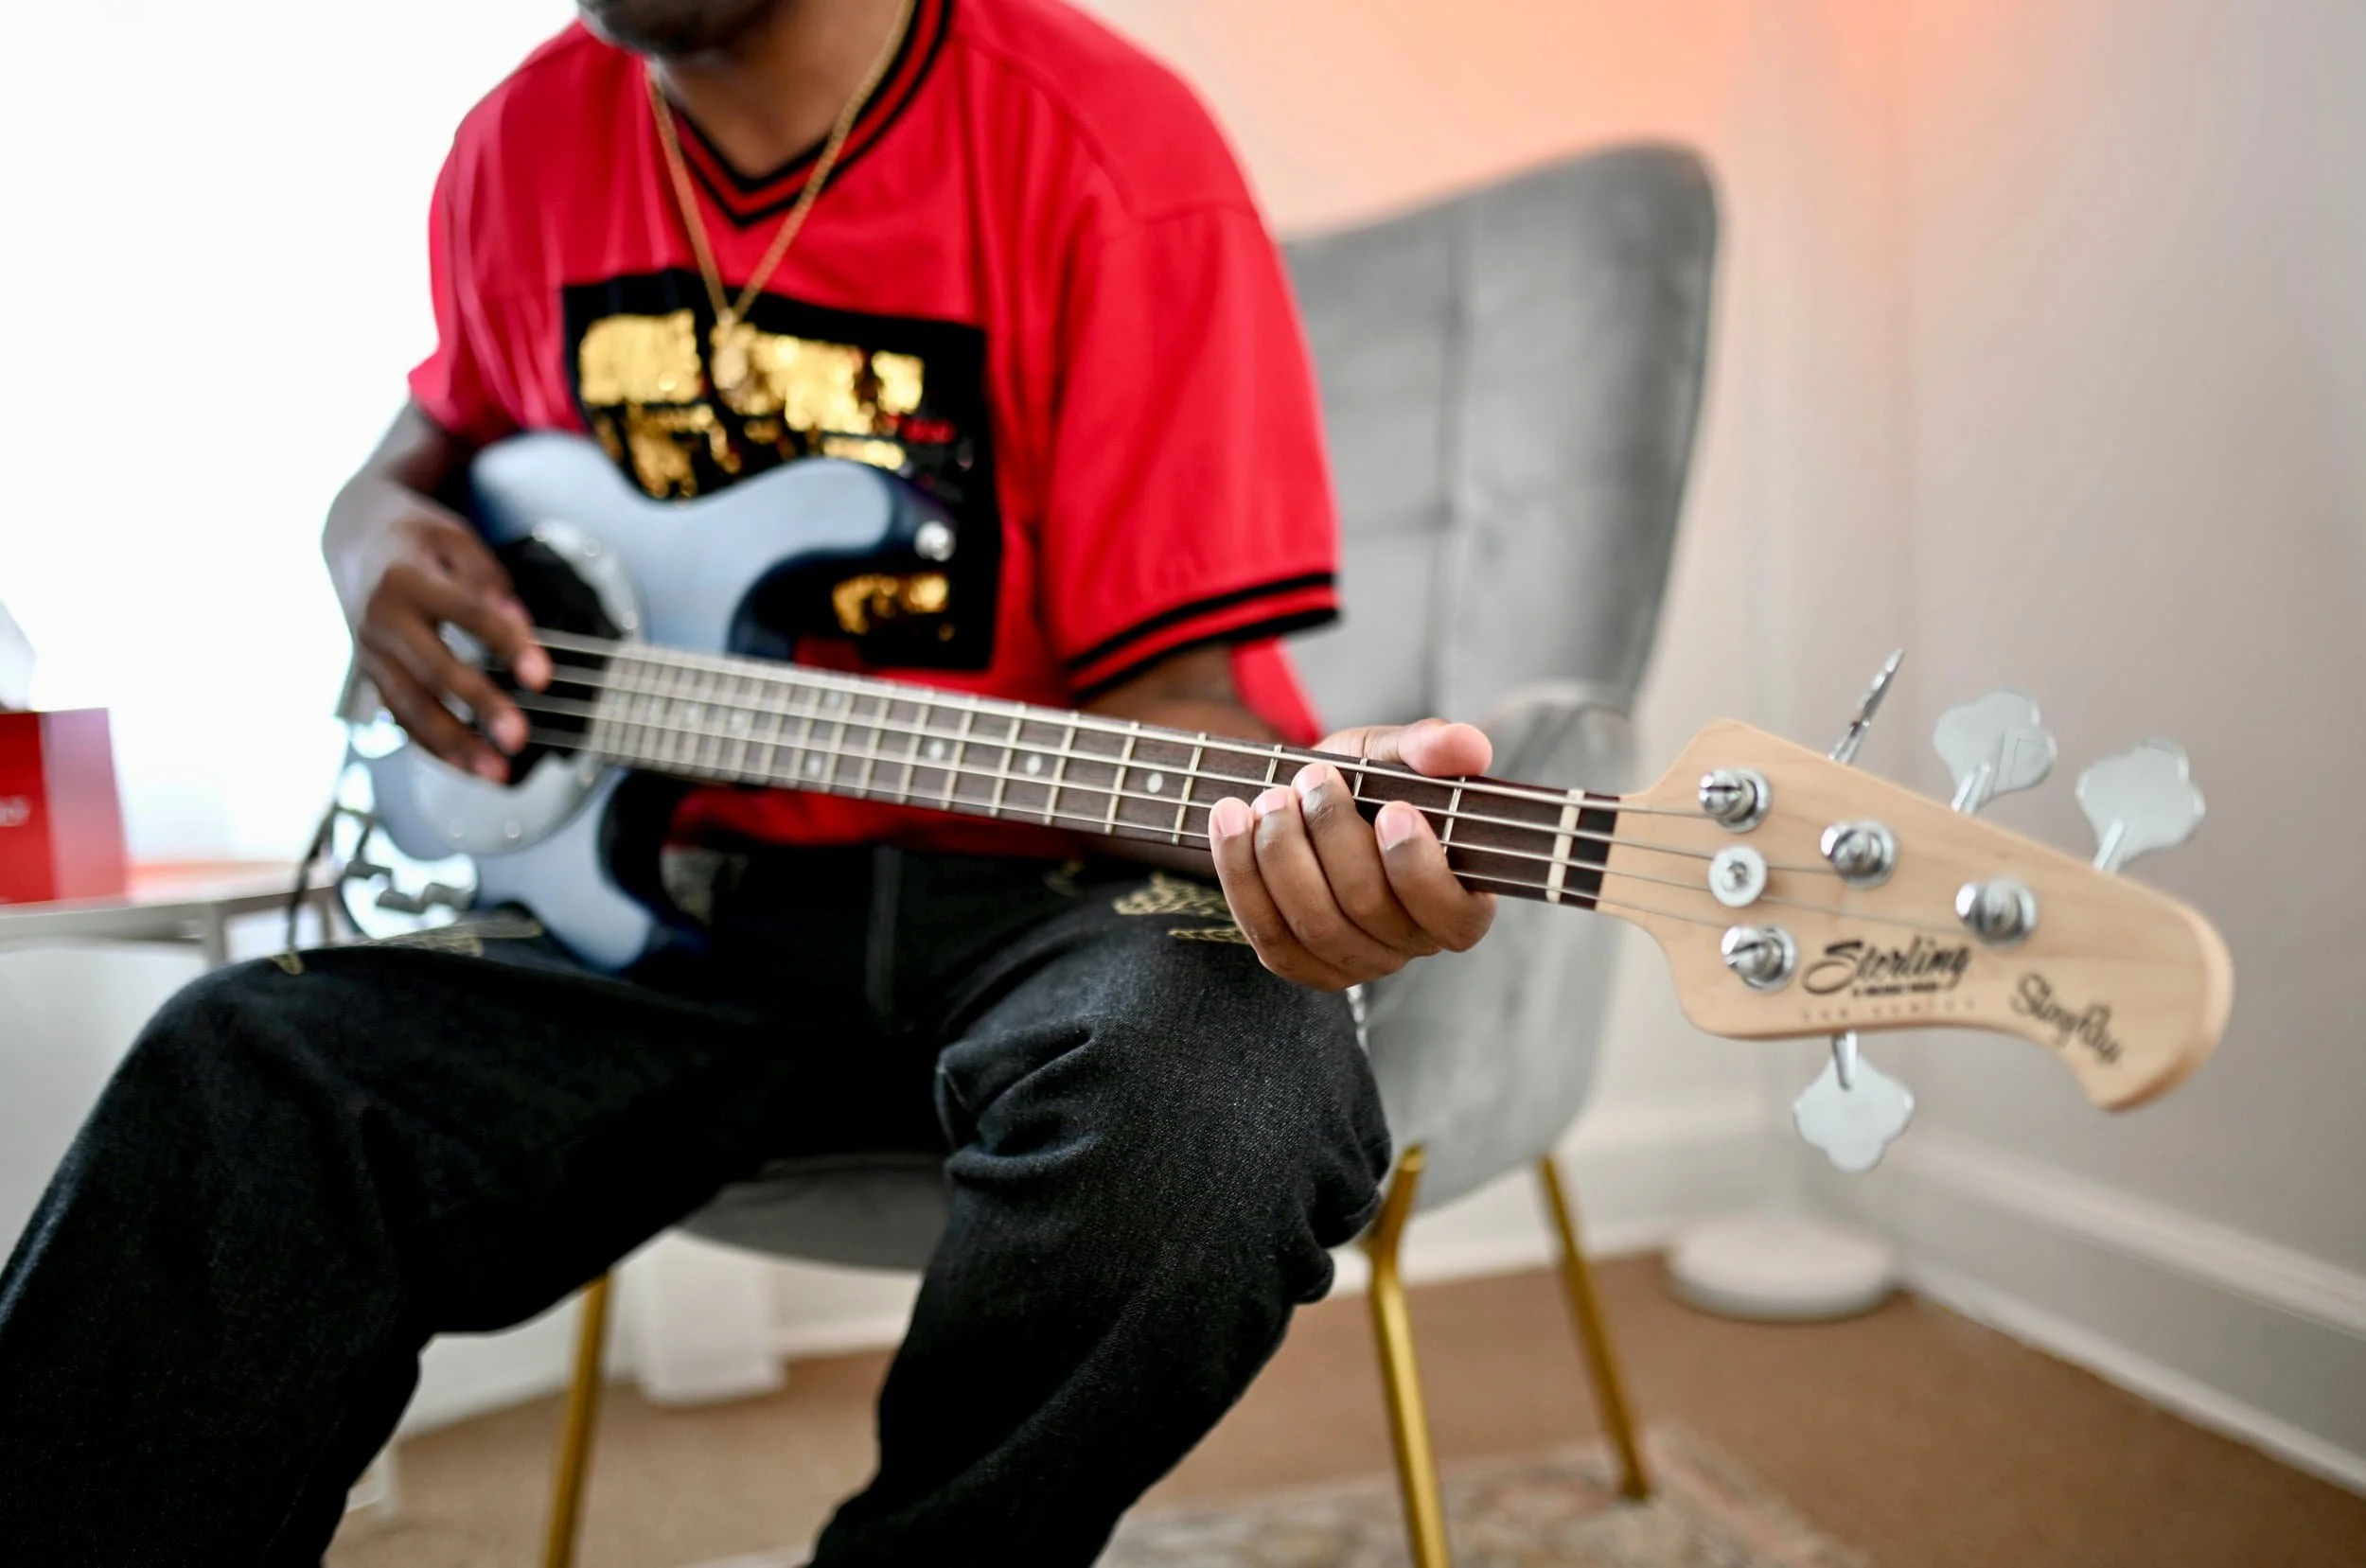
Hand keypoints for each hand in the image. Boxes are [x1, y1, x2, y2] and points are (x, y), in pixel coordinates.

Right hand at [337, 479, 549, 781]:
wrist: (350, 537)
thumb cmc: (414, 539)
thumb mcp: (454, 539)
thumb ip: (489, 581)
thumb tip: (521, 625)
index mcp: (406, 577)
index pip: (467, 614)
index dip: (507, 645)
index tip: (543, 677)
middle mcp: (381, 618)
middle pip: (434, 670)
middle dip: (478, 707)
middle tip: (519, 738)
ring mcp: (369, 651)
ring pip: (411, 706)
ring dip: (456, 744)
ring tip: (497, 772)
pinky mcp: (370, 674)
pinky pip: (401, 718)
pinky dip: (435, 747)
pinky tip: (469, 767)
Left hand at [1206, 719, 1497, 990]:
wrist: (1301, 802)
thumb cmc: (1364, 783)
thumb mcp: (1394, 753)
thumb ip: (1431, 747)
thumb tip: (1468, 747)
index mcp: (1458, 902)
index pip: (1452, 916)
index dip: (1419, 868)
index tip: (1393, 810)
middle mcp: (1410, 944)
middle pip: (1369, 908)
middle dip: (1333, 835)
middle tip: (1315, 778)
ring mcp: (1353, 962)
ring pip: (1314, 924)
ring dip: (1283, 852)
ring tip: (1272, 798)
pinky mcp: (1298, 963)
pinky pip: (1266, 932)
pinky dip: (1242, 872)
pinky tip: (1231, 820)